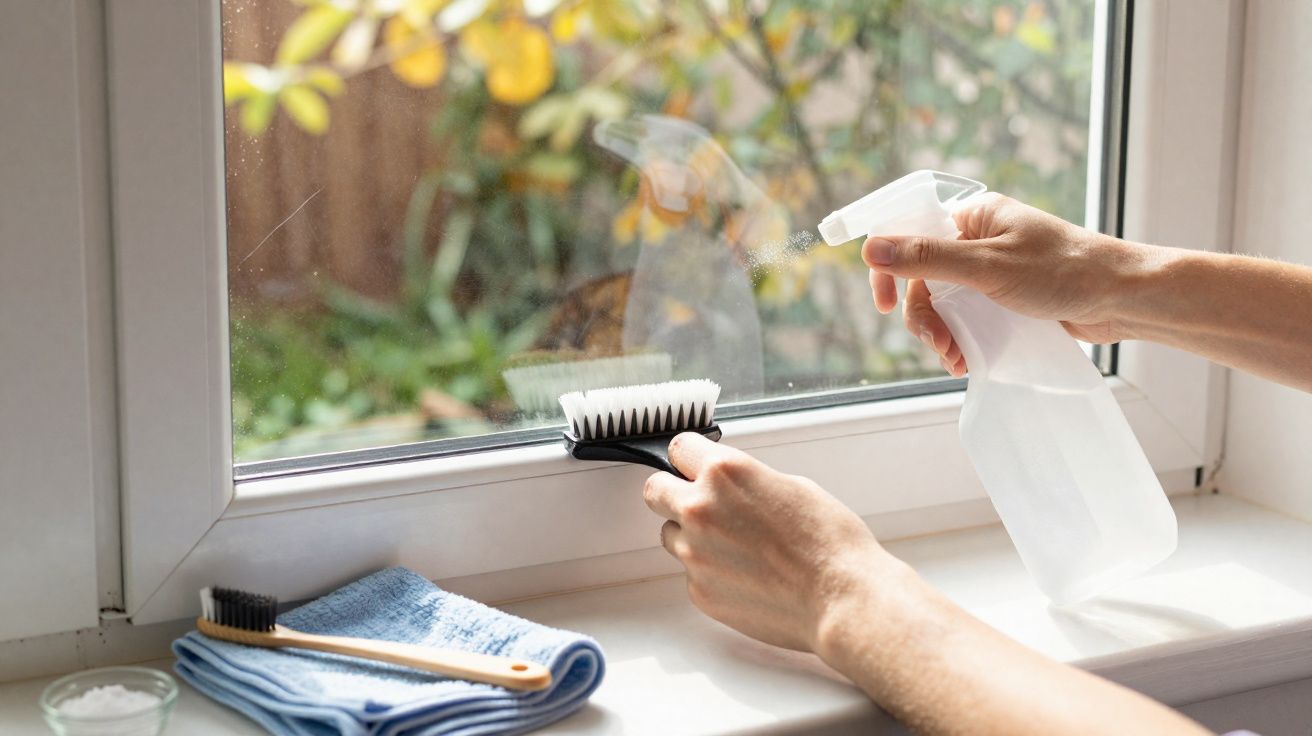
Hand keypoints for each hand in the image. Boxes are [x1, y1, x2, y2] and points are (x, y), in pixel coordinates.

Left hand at [644, 432, 901, 652]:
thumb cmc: (829, 542)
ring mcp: (695, 553)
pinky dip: (711, 572)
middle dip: (672, 493)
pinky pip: (692, 573)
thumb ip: (746, 483)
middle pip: (655, 490)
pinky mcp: (699, 591)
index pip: (678, 448)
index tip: (694, 466)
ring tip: (736, 548)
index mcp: (725, 474)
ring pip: (671, 535)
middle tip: (698, 504)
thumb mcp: (791, 486)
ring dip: (692, 536)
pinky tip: (747, 576)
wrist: (842, 599)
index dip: (690, 458)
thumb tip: (730, 488)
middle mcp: (700, 509)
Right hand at [861, 194, 1153, 374]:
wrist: (1124, 299)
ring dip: (943, 333)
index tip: (884, 306)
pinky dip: (963, 339)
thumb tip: (870, 248)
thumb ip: (927, 258)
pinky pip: (970, 317)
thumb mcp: (987, 266)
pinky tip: (968, 359)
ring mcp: (995, 270)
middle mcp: (981, 239)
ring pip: (946, 303)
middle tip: (938, 343)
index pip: (910, 234)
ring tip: (957, 357)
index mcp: (974, 216)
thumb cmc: (1064, 272)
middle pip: (925, 278)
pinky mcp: (1009, 298)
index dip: (890, 269)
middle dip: (925, 316)